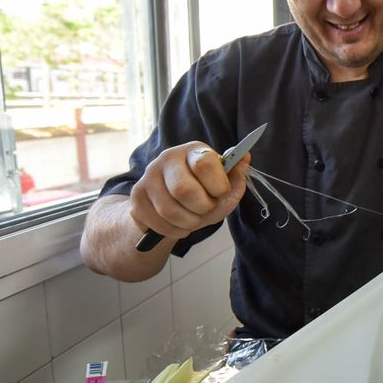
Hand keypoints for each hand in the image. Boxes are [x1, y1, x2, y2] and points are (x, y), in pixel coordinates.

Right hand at [128, 141, 249, 241]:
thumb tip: (245, 157)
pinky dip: (174, 231)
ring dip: (189, 223)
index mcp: (193, 151)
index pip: (204, 164)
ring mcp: (148, 177)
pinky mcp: (137, 198)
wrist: (170, 209)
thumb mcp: (223, 187)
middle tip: (206, 210)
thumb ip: (236, 176)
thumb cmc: (202, 194)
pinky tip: (179, 225)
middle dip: (202, 208)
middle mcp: (167, 158)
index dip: (218, 185)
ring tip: (194, 219)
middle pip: (183, 190)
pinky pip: (158, 222)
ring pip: (169, 210)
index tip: (221, 193)